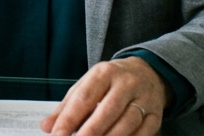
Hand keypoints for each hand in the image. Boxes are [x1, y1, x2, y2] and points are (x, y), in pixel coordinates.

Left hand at [41, 57, 167, 135]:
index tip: (57, 135)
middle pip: (107, 110)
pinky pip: (143, 133)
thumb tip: (46, 126)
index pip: (84, 97)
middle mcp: (126, 83)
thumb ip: (66, 107)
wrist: (147, 73)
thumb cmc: (110, 83)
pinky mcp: (156, 114)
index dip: (69, 119)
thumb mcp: (87, 86)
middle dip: (90, 132)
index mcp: (104, 73)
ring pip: (127, 123)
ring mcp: (144, 98)